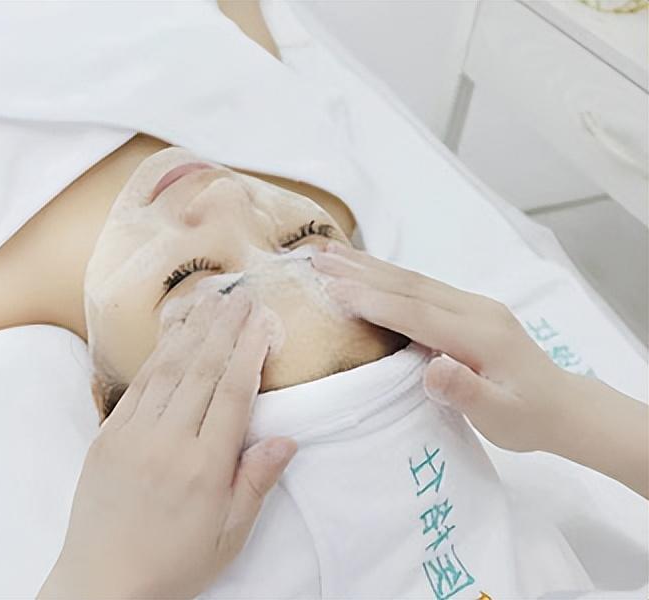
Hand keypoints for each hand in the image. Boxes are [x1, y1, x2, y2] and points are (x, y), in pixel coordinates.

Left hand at [39, 290, 297, 598]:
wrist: (102, 583)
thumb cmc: (173, 564)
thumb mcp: (228, 535)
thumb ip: (255, 483)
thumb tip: (286, 439)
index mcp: (203, 469)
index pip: (234, 394)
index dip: (250, 352)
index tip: (262, 321)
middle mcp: (167, 443)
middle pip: (203, 371)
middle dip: (225, 328)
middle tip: (242, 296)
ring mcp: (132, 436)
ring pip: (168, 370)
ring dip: (193, 332)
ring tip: (211, 302)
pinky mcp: (107, 436)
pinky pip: (137, 386)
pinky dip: (157, 356)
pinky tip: (172, 336)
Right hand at [313, 243, 647, 497]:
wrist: (564, 406)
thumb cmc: (528, 418)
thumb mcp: (501, 416)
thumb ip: (466, 393)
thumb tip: (433, 370)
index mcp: (480, 335)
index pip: (417, 313)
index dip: (374, 300)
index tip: (333, 289)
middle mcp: (474, 310)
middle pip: (410, 285)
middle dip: (360, 271)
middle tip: (317, 257)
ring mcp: (471, 305)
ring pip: (412, 280)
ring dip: (369, 266)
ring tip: (330, 253)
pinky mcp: (467, 308)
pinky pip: (420, 286)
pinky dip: (387, 276)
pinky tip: (366, 270)